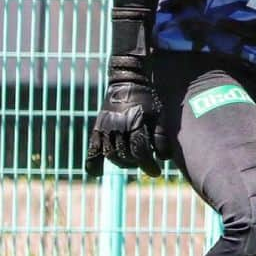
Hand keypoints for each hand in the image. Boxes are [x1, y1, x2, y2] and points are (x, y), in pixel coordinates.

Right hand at [85, 59, 171, 177]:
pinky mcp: (97, 129)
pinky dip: (93, 164)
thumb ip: (161, 137)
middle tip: (145, 162)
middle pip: (125, 156)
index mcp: (134, 123)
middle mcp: (118, 127)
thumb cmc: (147, 100)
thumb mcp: (159, 116)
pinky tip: (97, 173)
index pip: (140, 152)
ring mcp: (105, 128)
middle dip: (137, 163)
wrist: (127, 82)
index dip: (148, 165)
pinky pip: (92, 150)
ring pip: (111, 155)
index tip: (156, 172)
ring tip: (132, 161)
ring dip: (122, 163)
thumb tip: (163, 159)